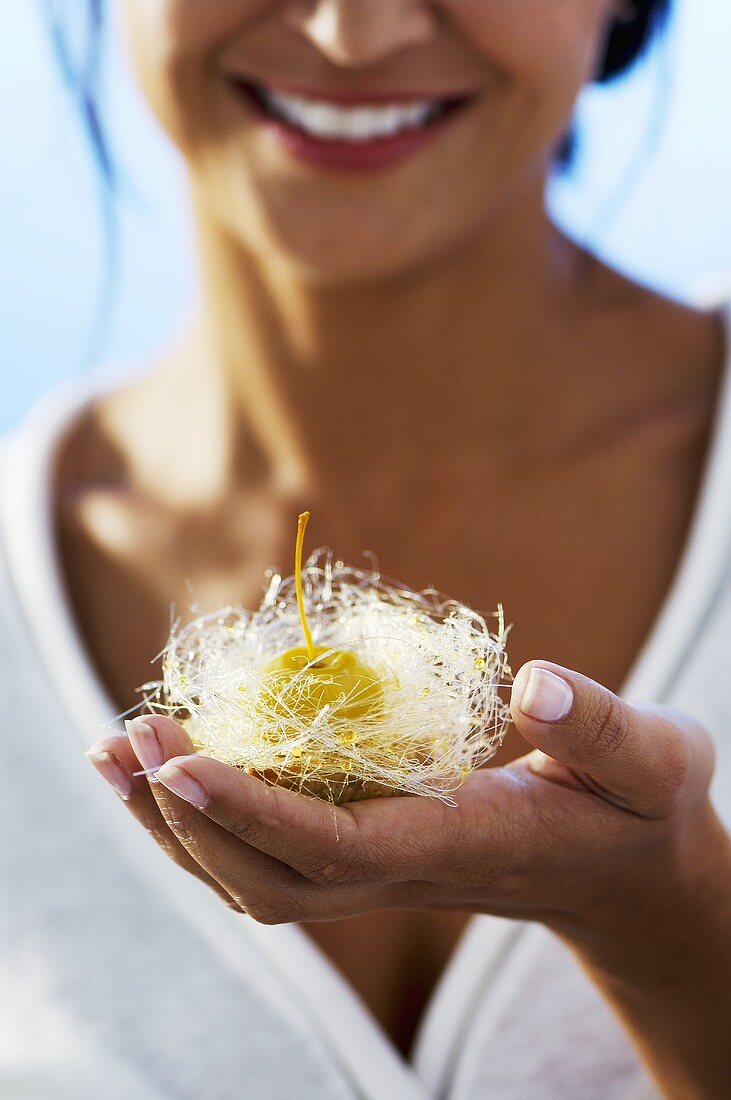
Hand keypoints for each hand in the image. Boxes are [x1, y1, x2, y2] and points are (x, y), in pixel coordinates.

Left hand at [86, 659, 722, 938]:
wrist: (622, 877)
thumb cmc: (638, 811)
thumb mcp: (652, 761)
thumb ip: (603, 726)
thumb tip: (532, 684)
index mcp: (458, 848)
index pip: (335, 847)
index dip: (251, 812)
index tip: (179, 764)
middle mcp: (400, 876)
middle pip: (267, 880)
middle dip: (187, 819)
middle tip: (127, 739)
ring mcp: (376, 874)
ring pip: (253, 880)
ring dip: (173, 826)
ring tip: (112, 757)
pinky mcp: (365, 855)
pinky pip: (266, 852)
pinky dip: (204, 818)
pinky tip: (166, 771)